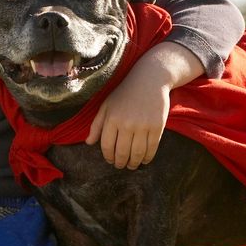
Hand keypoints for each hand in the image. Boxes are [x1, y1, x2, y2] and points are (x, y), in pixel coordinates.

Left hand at [85, 41, 203, 169]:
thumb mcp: (106, 105)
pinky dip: (147, 158)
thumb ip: (96, 125)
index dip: (108, 157)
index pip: (107, 146)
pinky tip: (144, 160)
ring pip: (137, 153)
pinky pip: (151, 148)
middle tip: (121, 165)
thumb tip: (88, 143)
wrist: (150, 80)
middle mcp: (126, 124)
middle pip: (122, 152)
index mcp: (112, 119)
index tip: (111, 160)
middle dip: (120, 163)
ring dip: (134, 163)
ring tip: (132, 166)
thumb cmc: (125, 93)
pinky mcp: (157, 127)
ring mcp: (143, 126)